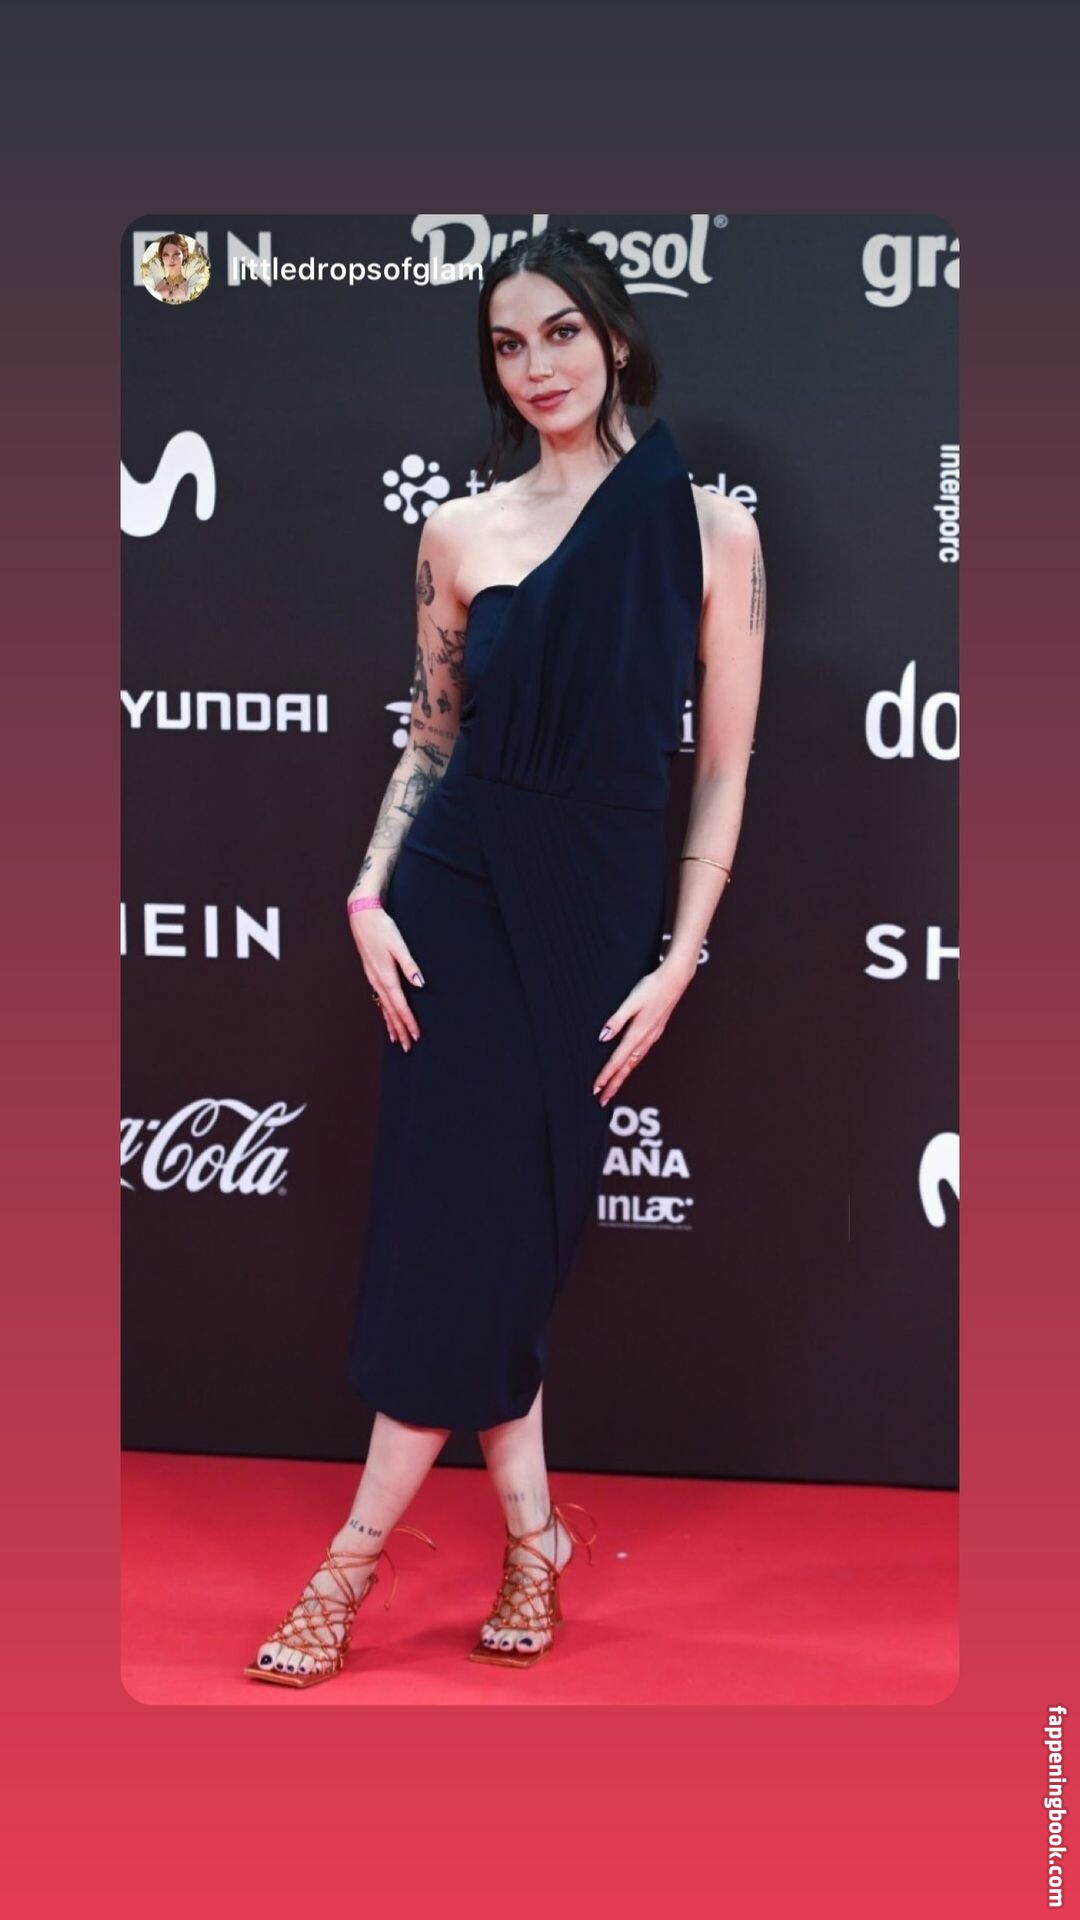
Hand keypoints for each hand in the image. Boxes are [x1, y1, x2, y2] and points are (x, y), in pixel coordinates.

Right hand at [347, 901, 423, 1049]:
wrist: (362, 916)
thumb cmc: (382, 928)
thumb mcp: (398, 945)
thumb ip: (410, 965)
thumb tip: (420, 984)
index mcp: (386, 976)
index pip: (400, 1005)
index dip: (409, 1022)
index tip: (416, 1036)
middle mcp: (377, 981)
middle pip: (390, 1012)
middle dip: (400, 1030)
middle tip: (408, 1047)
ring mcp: (373, 978)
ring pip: (383, 1007)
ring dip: (391, 1024)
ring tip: (397, 1039)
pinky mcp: (371, 974)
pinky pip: (379, 999)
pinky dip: (384, 1012)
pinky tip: (386, 1016)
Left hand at [593, 956, 694, 1106]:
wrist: (675, 980)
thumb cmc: (652, 987)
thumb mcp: (631, 1001)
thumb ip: (616, 1020)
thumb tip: (602, 1037)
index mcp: (637, 1033)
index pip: (618, 1060)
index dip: (606, 1076)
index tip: (596, 1090)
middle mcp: (645, 1039)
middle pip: (626, 1068)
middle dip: (614, 1085)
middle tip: (602, 1101)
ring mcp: (652, 1037)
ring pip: (634, 1063)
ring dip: (622, 1078)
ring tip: (612, 1089)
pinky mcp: (655, 1032)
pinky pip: (640, 1055)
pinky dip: (631, 1066)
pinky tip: (628, 1067)